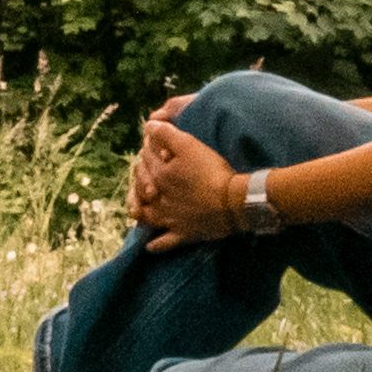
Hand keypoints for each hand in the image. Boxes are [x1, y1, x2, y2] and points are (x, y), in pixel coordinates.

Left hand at [126, 105, 251, 237]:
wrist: (233, 202)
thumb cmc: (211, 171)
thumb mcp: (189, 145)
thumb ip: (166, 134)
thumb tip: (148, 125)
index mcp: (158, 176)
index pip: (145, 160)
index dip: (148, 149)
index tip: (154, 143)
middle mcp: (158, 200)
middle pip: (142, 186)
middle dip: (141, 175)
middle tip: (146, 168)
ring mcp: (169, 220)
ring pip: (146, 216)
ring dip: (140, 209)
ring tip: (139, 206)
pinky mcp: (183, 235)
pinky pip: (163, 243)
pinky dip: (155, 244)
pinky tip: (149, 245)